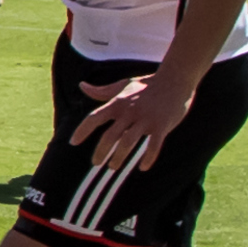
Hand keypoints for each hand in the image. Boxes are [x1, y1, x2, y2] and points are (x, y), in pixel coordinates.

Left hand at [70, 70, 193, 176]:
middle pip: (110, 136)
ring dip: (119, 157)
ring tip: (113, 167)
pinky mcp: (162, 125)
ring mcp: (146, 119)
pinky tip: (143, 167)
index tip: (72, 143)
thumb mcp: (122, 85)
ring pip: (128, 142)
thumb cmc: (147, 85)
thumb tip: (81, 86)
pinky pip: (154, 146)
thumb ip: (102, 91)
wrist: (175, 79)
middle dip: (101, 152)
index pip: (94, 118)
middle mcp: (129, 112)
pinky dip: (148, 158)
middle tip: (96, 163)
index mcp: (117, 103)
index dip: (82, 131)